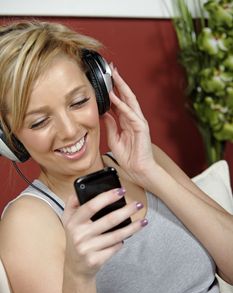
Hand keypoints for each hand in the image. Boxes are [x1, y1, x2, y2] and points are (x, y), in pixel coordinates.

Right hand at [61, 189, 144, 280]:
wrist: (75, 268)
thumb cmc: (75, 239)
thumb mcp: (68, 221)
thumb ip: (73, 204)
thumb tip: (80, 189)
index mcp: (73, 222)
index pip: (91, 206)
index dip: (107, 197)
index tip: (121, 191)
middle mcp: (79, 235)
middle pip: (109, 220)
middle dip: (126, 211)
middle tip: (138, 205)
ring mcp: (87, 249)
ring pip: (116, 235)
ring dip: (133, 227)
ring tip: (143, 221)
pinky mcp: (96, 260)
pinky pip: (115, 247)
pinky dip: (122, 241)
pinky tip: (127, 236)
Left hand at [104, 66, 154, 184]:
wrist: (138, 170)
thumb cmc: (129, 157)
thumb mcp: (114, 139)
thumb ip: (110, 126)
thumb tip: (104, 114)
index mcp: (127, 122)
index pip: (119, 102)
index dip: (112, 91)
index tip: (105, 81)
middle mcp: (133, 119)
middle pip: (126, 97)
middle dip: (119, 83)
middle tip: (111, 69)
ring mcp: (138, 122)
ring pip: (130, 101)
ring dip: (122, 88)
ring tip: (114, 76)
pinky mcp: (141, 127)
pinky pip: (131, 114)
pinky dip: (123, 105)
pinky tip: (115, 98)